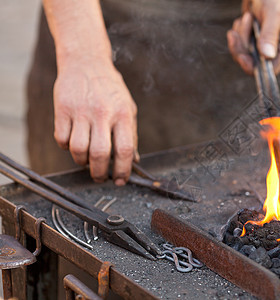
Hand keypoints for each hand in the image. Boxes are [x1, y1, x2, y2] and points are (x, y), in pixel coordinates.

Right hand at [53, 55, 137, 185]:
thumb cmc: (110, 89)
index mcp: (123, 114)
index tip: (120, 180)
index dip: (123, 170)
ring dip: (82, 162)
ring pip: (78, 150)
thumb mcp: (128, 108)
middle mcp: (103, 113)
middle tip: (100, 177)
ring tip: (86, 160)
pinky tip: (73, 143)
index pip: (124, 150)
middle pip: (100, 154)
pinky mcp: (62, 109)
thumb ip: (130, 134)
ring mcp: (81, 111)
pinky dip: (66, 147)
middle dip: (100, 172)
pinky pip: (61, 139)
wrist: (86, 62)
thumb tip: (133, 160)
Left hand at [227, 0, 279, 73]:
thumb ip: (270, 35)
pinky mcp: (252, 38)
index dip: (254, 67)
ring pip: (243, 53)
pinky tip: (244, 19)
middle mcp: (274, 50)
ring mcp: (262, 44)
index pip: (269, 71)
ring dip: (240, 36)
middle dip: (243, 47)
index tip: (242, 56)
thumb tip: (267, 56)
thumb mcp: (274, 15)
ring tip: (247, 17)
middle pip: (252, 63)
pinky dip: (238, 32)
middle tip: (242, 26)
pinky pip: (239, 44)